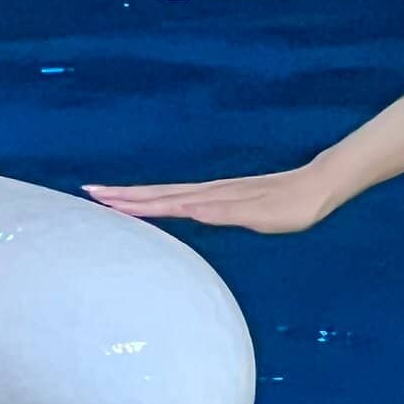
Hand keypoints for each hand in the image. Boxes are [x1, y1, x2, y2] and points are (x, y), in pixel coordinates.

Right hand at [82, 163, 337, 233]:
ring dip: (135, 196)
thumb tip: (189, 208)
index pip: (161, 201)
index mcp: (208, 199)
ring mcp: (211, 194)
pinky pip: (178, 198)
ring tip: (110, 196)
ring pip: (164, 194)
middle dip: (121, 195)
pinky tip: (154, 203)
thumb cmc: (290, 208)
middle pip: (155, 194)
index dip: (130, 202)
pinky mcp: (220, 197)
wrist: (314, 190)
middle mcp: (205, 194)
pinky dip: (158, 200)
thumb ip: (224, 212)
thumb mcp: (259, 213)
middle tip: (89, 192)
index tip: (100, 199)